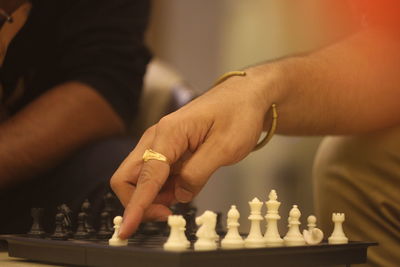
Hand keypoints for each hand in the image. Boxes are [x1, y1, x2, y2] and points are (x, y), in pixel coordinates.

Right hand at [111, 71, 271, 238]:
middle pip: (127, 177)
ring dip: (153, 196)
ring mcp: (162, 143)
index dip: (135, 207)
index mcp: (168, 134)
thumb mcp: (225, 148)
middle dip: (138, 202)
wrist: (245, 96)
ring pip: (141, 177)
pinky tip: (183, 188)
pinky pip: (156, 174)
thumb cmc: (238, 114)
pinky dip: (163, 188)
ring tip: (182, 198)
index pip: (144, 177)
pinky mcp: (170, 149)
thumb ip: (198, 174)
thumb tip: (179, 196)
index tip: (127, 231)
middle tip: (167, 214)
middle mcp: (158, 138)